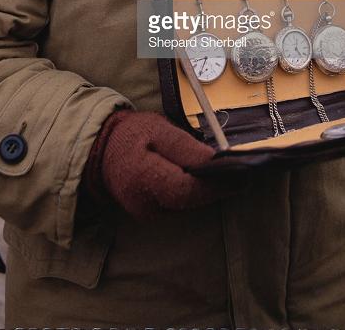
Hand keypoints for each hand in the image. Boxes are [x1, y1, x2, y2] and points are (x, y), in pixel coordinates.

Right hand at [84, 110, 234, 219]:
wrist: (101, 149)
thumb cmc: (131, 134)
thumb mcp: (159, 129)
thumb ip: (186, 147)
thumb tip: (215, 161)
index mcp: (144, 178)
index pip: (189, 190)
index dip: (218, 186)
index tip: (243, 177)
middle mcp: (145, 204)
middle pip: (191, 201)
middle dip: (216, 188)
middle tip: (241, 174)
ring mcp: (146, 213)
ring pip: (186, 204)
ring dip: (203, 190)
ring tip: (224, 174)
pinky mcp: (149, 213)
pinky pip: (177, 204)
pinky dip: (190, 192)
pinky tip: (199, 178)